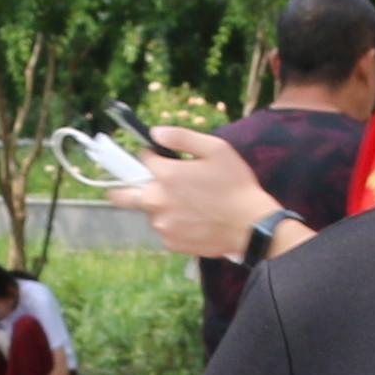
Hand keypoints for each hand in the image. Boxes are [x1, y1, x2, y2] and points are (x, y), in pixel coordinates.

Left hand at [107, 124, 283, 263]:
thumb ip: (182, 137)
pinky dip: (172, 223)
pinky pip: (163, 229)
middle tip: (138, 184)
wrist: (251, 226)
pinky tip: (193, 218)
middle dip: (126, 187)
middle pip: (124, 194)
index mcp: (167, 175)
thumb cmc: (236, 185)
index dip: (150, 155)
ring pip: (148, 212)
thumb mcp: (216, 149)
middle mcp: (158, 201)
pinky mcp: (171, 242)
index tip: (158, 157)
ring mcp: (163, 225)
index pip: (142, 158)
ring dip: (158, 206)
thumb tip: (156, 132)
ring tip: (187, 203)